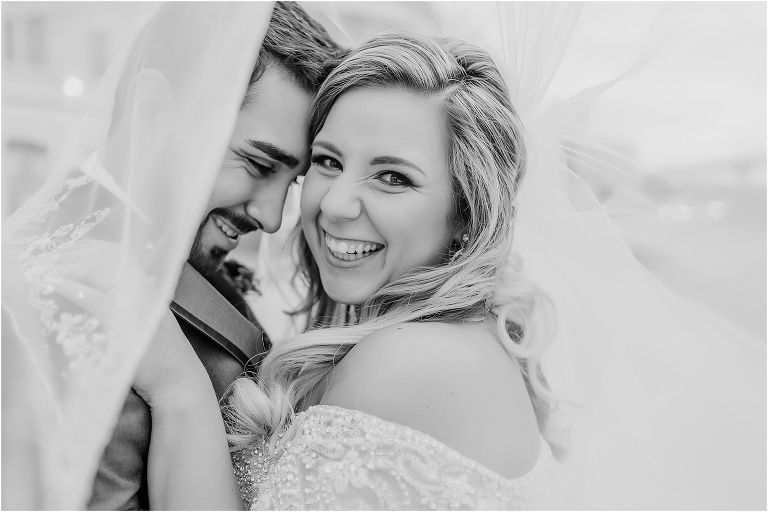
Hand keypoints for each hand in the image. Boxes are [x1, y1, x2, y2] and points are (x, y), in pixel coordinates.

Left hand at [54, 238, 212, 409]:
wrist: (178, 379)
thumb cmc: (160, 356)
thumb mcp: (142, 322)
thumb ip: (123, 306)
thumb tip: (92, 294)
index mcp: (148, 286)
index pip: (117, 252)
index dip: (88, 246)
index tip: (62, 248)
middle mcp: (145, 288)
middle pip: (105, 255)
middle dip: (72, 252)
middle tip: (44, 256)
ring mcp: (137, 302)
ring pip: (98, 270)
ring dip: (67, 265)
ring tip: (42, 268)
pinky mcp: (126, 321)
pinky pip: (94, 297)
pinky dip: (71, 287)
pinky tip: (53, 285)